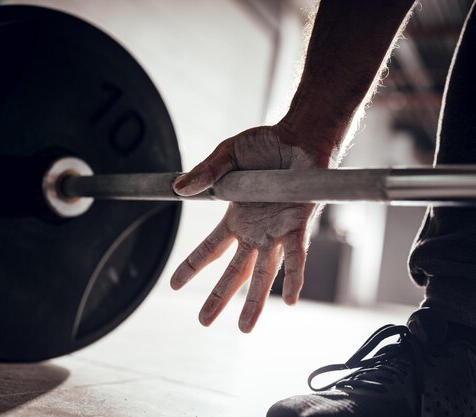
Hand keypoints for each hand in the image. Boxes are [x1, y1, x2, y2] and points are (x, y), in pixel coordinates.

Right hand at [170, 124, 329, 332]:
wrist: (301, 135)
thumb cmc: (267, 145)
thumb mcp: (227, 155)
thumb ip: (205, 172)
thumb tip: (179, 188)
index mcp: (237, 218)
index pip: (210, 249)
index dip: (192, 267)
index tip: (174, 285)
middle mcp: (256, 231)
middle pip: (234, 271)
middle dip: (218, 297)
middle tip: (203, 321)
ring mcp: (277, 231)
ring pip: (264, 273)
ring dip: (254, 301)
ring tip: (244, 328)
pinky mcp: (299, 224)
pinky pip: (296, 256)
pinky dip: (293, 278)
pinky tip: (288, 301)